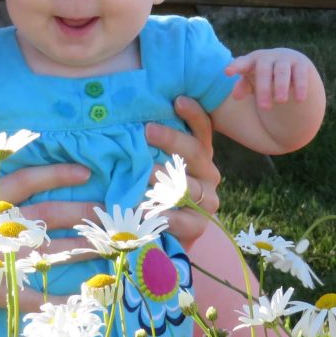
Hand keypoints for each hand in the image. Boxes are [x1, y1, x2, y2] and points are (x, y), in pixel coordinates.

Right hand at [0, 162, 92, 328]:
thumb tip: (17, 191)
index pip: (24, 181)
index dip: (57, 174)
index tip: (86, 172)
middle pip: (47, 215)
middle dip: (83, 213)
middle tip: (107, 215)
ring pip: (51, 252)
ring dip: (84, 250)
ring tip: (109, 247)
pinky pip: (38, 296)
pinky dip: (63, 298)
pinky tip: (85, 296)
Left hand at [145, 95, 219, 246]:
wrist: (160, 236)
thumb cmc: (150, 194)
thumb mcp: (149, 167)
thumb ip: (148, 148)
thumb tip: (128, 123)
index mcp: (199, 156)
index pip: (202, 131)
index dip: (193, 114)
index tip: (178, 100)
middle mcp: (208, 175)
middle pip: (195, 153)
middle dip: (171, 139)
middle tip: (146, 130)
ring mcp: (206, 201)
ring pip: (186, 185)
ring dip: (162, 179)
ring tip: (142, 173)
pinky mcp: (199, 226)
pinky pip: (183, 219)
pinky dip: (161, 214)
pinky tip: (143, 210)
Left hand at [226, 48, 313, 110]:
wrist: (289, 65)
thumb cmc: (263, 76)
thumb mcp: (252, 81)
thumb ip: (243, 87)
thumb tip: (236, 96)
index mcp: (252, 60)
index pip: (242, 62)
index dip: (235, 66)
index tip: (227, 72)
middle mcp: (268, 57)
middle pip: (263, 71)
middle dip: (263, 89)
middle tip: (264, 108)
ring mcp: (285, 59)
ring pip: (282, 72)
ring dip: (280, 86)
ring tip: (280, 101)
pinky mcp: (300, 64)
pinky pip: (300, 75)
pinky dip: (300, 87)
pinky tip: (299, 100)